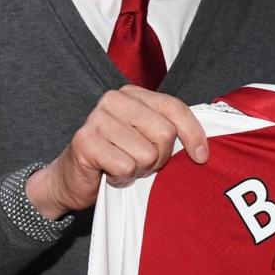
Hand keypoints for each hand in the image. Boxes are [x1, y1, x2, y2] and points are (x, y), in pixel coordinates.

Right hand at [25, 85, 207, 218]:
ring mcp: (97, 118)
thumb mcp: (146, 139)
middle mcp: (114, 100)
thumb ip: (169, 131)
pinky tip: (110, 174)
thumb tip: (204, 145)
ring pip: (146, 153)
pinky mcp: (85, 141)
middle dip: (160, 157)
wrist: (71, 179)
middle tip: (142, 163)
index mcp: (133, 94)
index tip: (201, 157)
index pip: (174, 108)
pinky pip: (125, 166)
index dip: (193, 134)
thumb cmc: (115, 158)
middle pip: (164, 133)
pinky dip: (122, 178)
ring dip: (139, 170)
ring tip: (123, 167)